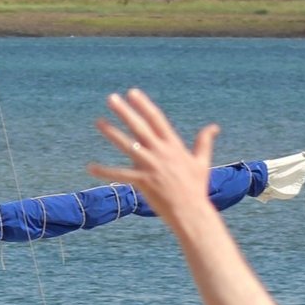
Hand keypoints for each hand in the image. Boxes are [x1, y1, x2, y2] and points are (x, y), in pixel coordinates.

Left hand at [88, 88, 216, 222]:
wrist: (191, 211)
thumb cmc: (196, 188)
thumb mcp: (202, 162)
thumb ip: (204, 142)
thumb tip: (214, 127)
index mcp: (173, 145)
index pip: (157, 119)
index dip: (144, 105)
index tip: (132, 92)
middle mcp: (161, 152)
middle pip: (139, 127)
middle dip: (125, 111)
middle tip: (111, 98)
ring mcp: (151, 166)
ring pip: (127, 145)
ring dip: (112, 132)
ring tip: (98, 121)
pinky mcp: (143, 181)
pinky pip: (120, 174)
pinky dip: (105, 171)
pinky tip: (90, 167)